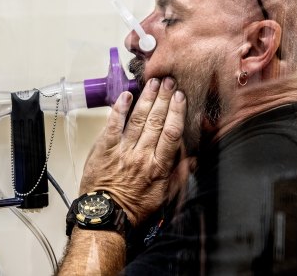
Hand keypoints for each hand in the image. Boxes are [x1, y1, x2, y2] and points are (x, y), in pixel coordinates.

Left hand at [79, 77, 185, 225]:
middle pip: (156, 121)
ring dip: (146, 99)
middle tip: (168, 81)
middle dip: (163, 99)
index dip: (176, 113)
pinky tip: (126, 95)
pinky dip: (119, 109)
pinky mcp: (104, 149)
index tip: (180, 97)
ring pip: (138, 120)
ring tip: (153, 83)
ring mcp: (122, 151)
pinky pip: (113, 125)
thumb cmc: (135, 208)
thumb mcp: (164, 197)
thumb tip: (192, 159)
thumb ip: (178, 176)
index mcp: (158, 167)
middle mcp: (141, 155)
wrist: (106, 215)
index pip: (171, 134)